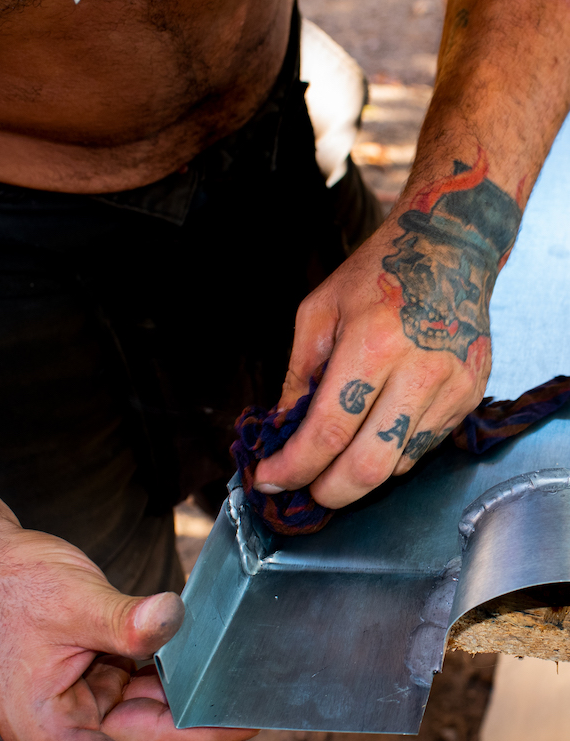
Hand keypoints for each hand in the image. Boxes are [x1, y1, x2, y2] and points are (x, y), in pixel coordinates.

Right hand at [0, 528, 255, 740]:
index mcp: (49, 728)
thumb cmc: (9, 587)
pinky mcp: (91, 670)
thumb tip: (174, 617)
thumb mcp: (72, 602)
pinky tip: (199, 655)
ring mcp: (81, 695)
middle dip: (195, 726)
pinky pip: (138, 678)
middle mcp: (68, 721)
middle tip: (250, 714)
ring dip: (184, 694)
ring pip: (145, 707)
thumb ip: (125, 619)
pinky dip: (166, 668)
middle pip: (143, 738)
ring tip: (234, 682)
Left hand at [254, 154, 519, 508]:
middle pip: (368, 468)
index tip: (268, 480)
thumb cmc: (376, 274)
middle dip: (326, 492)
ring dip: (357, 475)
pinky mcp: (471, 398)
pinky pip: (423, 449)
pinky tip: (372, 433)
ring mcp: (452, 389)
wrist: (451, 248)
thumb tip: (282, 431)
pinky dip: (389, 454)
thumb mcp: (318, 312)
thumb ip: (297, 377)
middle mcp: (420, 373)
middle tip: (302, 491)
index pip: (328, 430)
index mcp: (373, 345)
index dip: (292, 467)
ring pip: (398, 466)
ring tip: (335, 458)